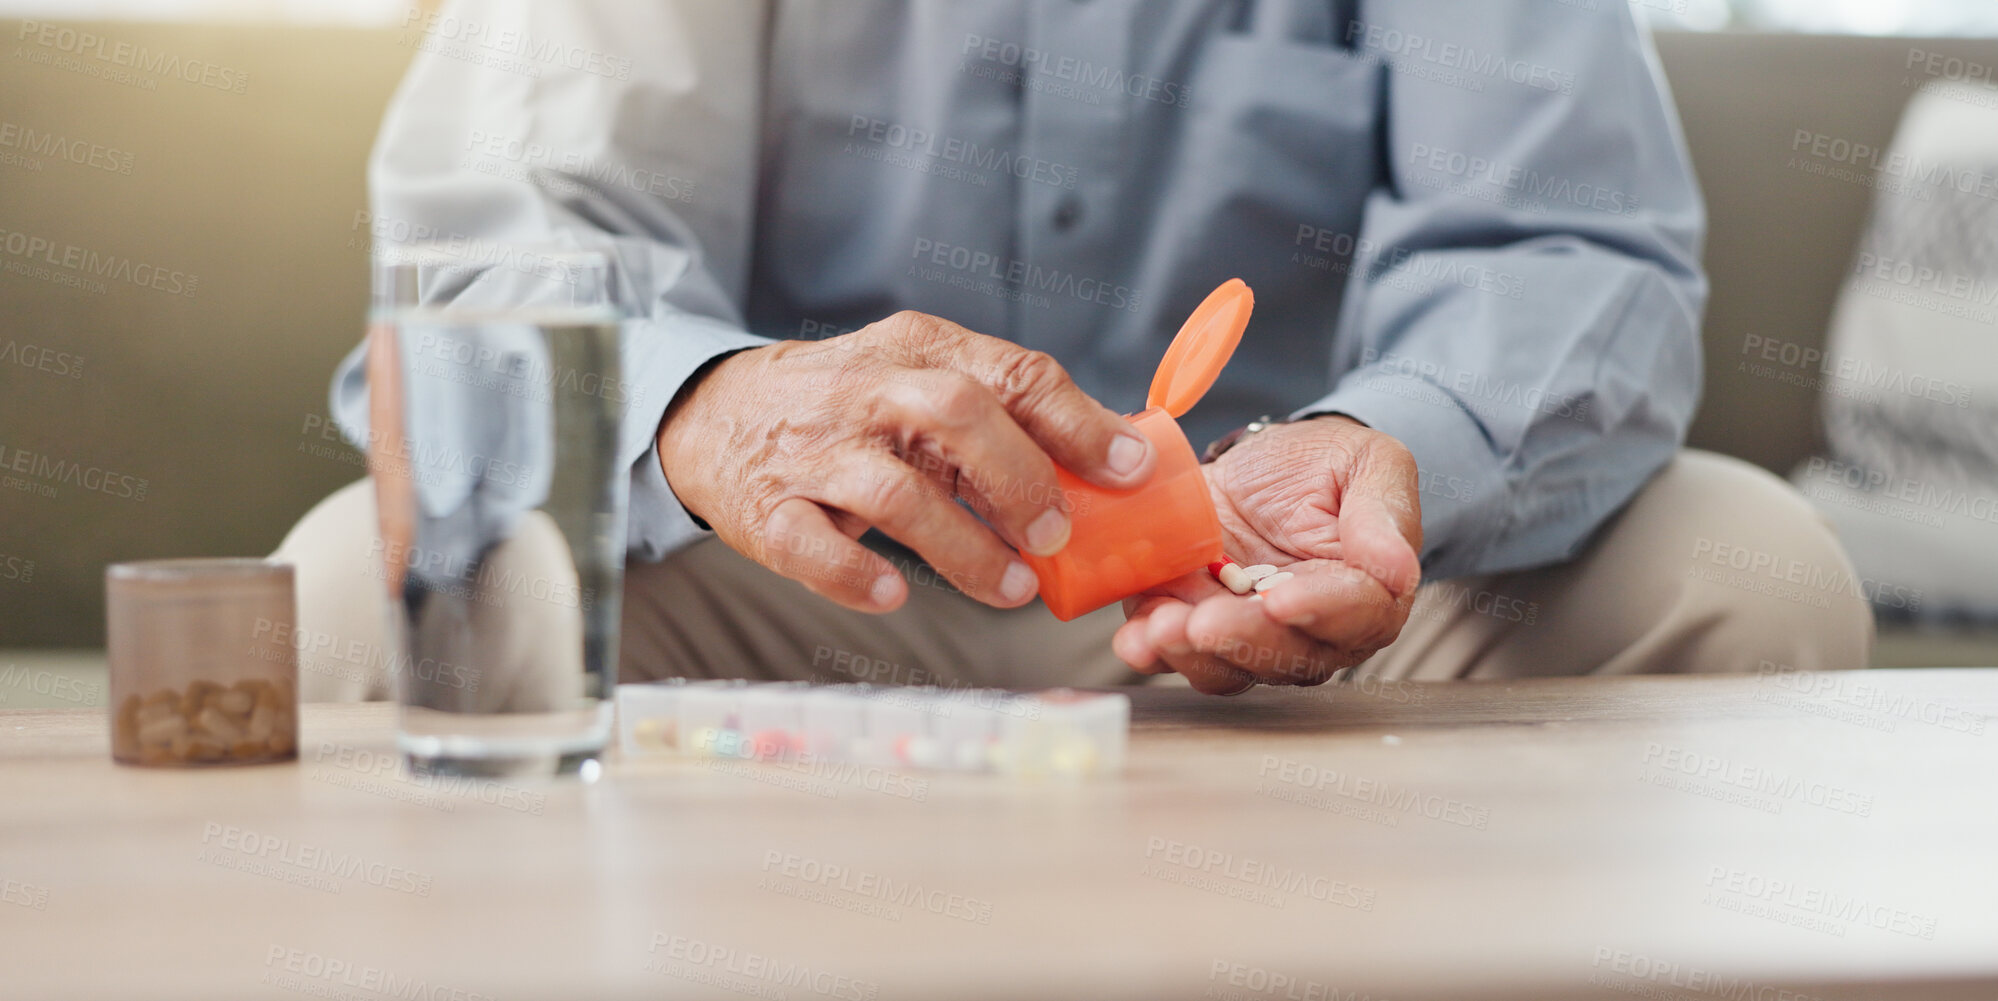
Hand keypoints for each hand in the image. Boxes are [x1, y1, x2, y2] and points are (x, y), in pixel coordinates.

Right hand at [657, 311, 1156, 611]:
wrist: (715, 413)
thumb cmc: (848, 408)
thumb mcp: (919, 383)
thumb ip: (1002, 417)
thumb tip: (1110, 460)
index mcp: (918, 351)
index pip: (1012, 372)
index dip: (1078, 424)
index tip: (1128, 471)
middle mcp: (866, 391)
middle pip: (958, 415)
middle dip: (1022, 480)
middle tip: (1057, 537)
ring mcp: (814, 452)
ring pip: (897, 495)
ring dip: (965, 549)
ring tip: (1012, 588)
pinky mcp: (768, 510)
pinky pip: (814, 548)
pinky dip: (859, 577)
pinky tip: (895, 594)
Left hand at [1112, 416, 1422, 693]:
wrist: (1267, 464)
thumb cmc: (1329, 465)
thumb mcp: (1370, 464)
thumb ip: (1384, 513)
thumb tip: (1398, 568)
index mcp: (1367, 596)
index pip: (1352, 616)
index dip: (1317, 612)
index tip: (1281, 599)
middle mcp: (1310, 631)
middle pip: (1283, 655)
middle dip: (1239, 639)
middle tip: (1203, 623)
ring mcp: (1248, 633)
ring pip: (1227, 665)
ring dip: (1189, 653)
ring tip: (1159, 628)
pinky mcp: (1196, 621)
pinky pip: (1176, 648)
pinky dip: (1152, 645)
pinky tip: (1135, 634)